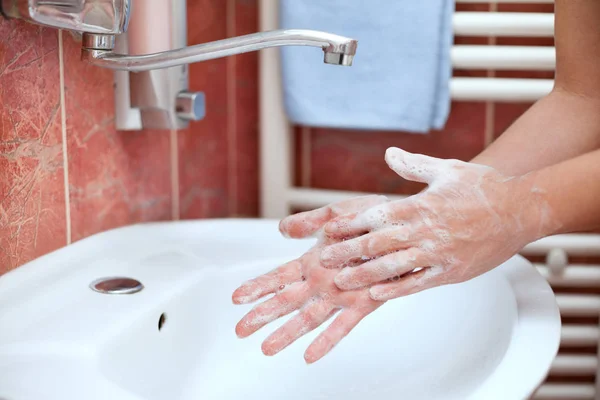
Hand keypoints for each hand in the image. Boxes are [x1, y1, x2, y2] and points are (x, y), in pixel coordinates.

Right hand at [232, 196, 387, 362]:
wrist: (404, 227)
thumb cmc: (371, 219)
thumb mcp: (336, 214)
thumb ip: (309, 222)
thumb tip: (281, 229)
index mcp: (313, 262)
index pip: (279, 277)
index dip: (258, 286)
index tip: (236, 297)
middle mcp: (322, 282)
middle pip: (286, 301)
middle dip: (262, 315)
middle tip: (240, 330)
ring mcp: (340, 295)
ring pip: (308, 317)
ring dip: (287, 333)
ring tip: (266, 348)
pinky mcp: (363, 303)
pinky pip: (343, 326)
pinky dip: (326, 341)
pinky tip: (311, 356)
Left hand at [320, 147, 557, 300]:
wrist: (521, 210)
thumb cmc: (483, 187)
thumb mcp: (447, 169)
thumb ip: (414, 165)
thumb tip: (388, 153)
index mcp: (420, 205)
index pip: (376, 215)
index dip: (349, 224)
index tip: (328, 230)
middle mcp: (426, 230)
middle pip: (378, 244)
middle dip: (348, 252)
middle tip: (323, 260)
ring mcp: (438, 254)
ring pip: (394, 267)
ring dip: (365, 275)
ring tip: (342, 281)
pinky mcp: (452, 272)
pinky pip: (419, 283)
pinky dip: (396, 290)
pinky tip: (377, 295)